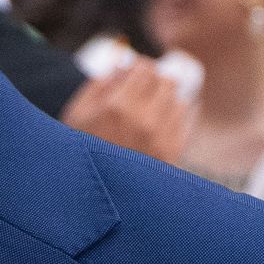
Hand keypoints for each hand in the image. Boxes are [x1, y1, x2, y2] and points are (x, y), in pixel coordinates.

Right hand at [62, 60, 192, 165]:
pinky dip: (178, 115)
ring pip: (179, 101)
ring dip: (166, 100)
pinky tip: (165, 118)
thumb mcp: (76, 114)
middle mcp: (144, 121)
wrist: (93, 200)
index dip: (140, 66)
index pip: (145, 69)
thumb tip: (124, 64)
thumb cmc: (80, 152)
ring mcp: (162, 140)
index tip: (134, 72)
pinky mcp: (173, 155)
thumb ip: (99, 84)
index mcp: (117, 108)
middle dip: (155, 81)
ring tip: (150, 109)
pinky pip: (187, 122)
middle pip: (167, 82)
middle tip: (144, 88)